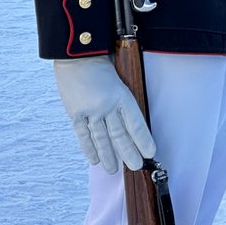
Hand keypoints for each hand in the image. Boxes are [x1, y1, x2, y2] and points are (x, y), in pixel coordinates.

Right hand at [53, 56, 156, 172]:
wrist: (76, 54)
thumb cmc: (102, 63)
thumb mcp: (120, 77)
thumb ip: (123, 98)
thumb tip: (130, 121)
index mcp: (122, 95)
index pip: (136, 124)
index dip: (143, 140)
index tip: (150, 152)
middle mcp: (107, 105)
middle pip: (120, 135)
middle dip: (129, 153)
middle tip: (136, 166)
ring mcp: (90, 111)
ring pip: (101, 139)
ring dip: (108, 156)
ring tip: (113, 170)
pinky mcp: (75, 113)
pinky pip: (83, 135)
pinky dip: (89, 149)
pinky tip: (94, 160)